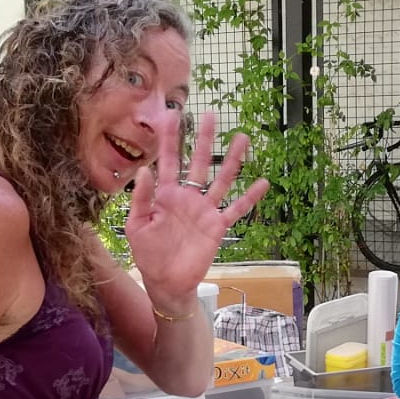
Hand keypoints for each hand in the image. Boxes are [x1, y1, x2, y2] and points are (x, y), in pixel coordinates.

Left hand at [125, 111, 270, 307]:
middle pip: (198, 162)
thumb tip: (143, 170)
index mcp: (165, 195)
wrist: (166, 283)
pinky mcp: (217, 226)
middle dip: (203, 139)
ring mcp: (204, 210)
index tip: (172, 115)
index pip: (168, 161)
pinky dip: (250, 197)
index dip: (169, 139)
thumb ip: (142, 199)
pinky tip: (262, 182)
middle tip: (210, 116)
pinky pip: (236, 209)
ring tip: (243, 138)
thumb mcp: (137, 227)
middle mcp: (187, 197)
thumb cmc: (148, 255)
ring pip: (221, 179)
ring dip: (232, 160)